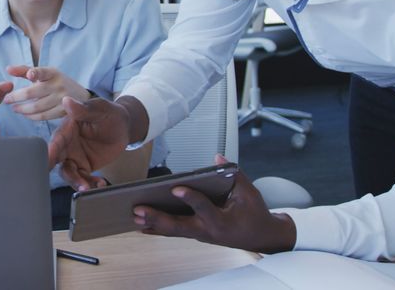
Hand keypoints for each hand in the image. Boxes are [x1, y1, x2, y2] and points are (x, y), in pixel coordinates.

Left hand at [2, 65, 90, 120]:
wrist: (79, 95)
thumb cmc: (55, 82)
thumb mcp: (44, 73)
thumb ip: (24, 70)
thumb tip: (7, 69)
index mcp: (53, 73)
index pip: (43, 72)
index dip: (36, 73)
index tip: (30, 75)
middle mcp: (58, 85)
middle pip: (33, 92)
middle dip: (17, 97)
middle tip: (6, 100)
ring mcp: (62, 99)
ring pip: (37, 106)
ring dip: (22, 109)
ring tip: (14, 108)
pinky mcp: (63, 111)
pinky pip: (44, 116)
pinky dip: (32, 116)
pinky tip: (25, 114)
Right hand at [48, 97, 133, 190]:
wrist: (123, 127)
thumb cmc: (109, 113)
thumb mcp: (99, 109)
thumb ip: (83, 109)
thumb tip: (66, 100)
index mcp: (67, 129)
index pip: (56, 141)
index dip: (51, 152)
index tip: (47, 162)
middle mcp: (67, 145)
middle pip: (58, 161)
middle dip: (63, 172)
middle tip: (72, 182)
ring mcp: (75, 157)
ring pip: (69, 173)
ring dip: (77, 182)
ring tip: (88, 188)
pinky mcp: (84, 167)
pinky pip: (83, 179)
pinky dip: (90, 184)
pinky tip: (100, 185)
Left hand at [132, 155, 296, 253]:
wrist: (261, 236)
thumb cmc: (254, 213)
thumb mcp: (249, 192)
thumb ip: (233, 174)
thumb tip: (217, 158)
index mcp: (222, 220)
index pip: (203, 207)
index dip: (190, 197)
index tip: (175, 188)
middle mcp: (207, 230)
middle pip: (178, 226)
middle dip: (157, 217)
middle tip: (138, 209)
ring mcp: (199, 234)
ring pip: (172, 231)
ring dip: (152, 223)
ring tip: (132, 215)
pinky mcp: (194, 233)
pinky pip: (173, 232)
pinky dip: (156, 228)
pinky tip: (139, 224)